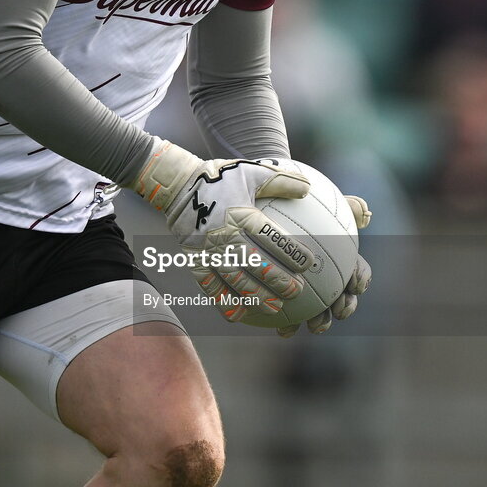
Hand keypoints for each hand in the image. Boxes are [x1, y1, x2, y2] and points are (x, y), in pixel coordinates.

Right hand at [133, 140, 312, 319]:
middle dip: (278, 280)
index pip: (270, 237)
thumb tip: (307, 189)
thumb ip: (279, 180)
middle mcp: (224, 235)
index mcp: (240, 213)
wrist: (178, 186)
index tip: (308, 264)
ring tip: (275, 307)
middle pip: (256, 263)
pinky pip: (210, 286)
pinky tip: (239, 314)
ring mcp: (208, 251)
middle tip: (297, 291)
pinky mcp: (195, 261)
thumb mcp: (250, 171)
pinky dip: (224, 302)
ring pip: (235, 279)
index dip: (290, 252)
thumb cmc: (220, 177)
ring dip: (256, 296)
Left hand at [276, 194, 372, 337]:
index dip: (360, 279)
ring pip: (317, 311)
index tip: (356, 284)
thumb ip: (338, 205)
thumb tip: (364, 211)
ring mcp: (304, 290)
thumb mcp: (315, 200)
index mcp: (338, 256)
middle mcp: (325, 277)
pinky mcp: (280, 298)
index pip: (357, 269)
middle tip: (339, 311)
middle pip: (342, 296)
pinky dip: (286, 324)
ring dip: (319, 322)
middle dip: (345, 308)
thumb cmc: (292, 205)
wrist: (263, 213)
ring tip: (313, 325)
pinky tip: (278, 326)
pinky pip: (286, 316)